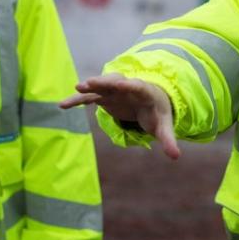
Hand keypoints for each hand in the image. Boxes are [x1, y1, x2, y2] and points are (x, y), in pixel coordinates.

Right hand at [60, 73, 180, 158]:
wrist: (150, 103)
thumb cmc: (158, 113)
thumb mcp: (164, 126)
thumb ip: (168, 140)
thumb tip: (176, 157)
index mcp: (145, 92)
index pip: (138, 87)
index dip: (130, 85)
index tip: (122, 84)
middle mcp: (128, 87)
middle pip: (116, 82)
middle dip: (105, 82)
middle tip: (91, 82)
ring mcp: (114, 91)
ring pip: (100, 87)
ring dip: (89, 87)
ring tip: (76, 88)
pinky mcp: (105, 97)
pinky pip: (89, 97)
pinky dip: (77, 100)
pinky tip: (62, 105)